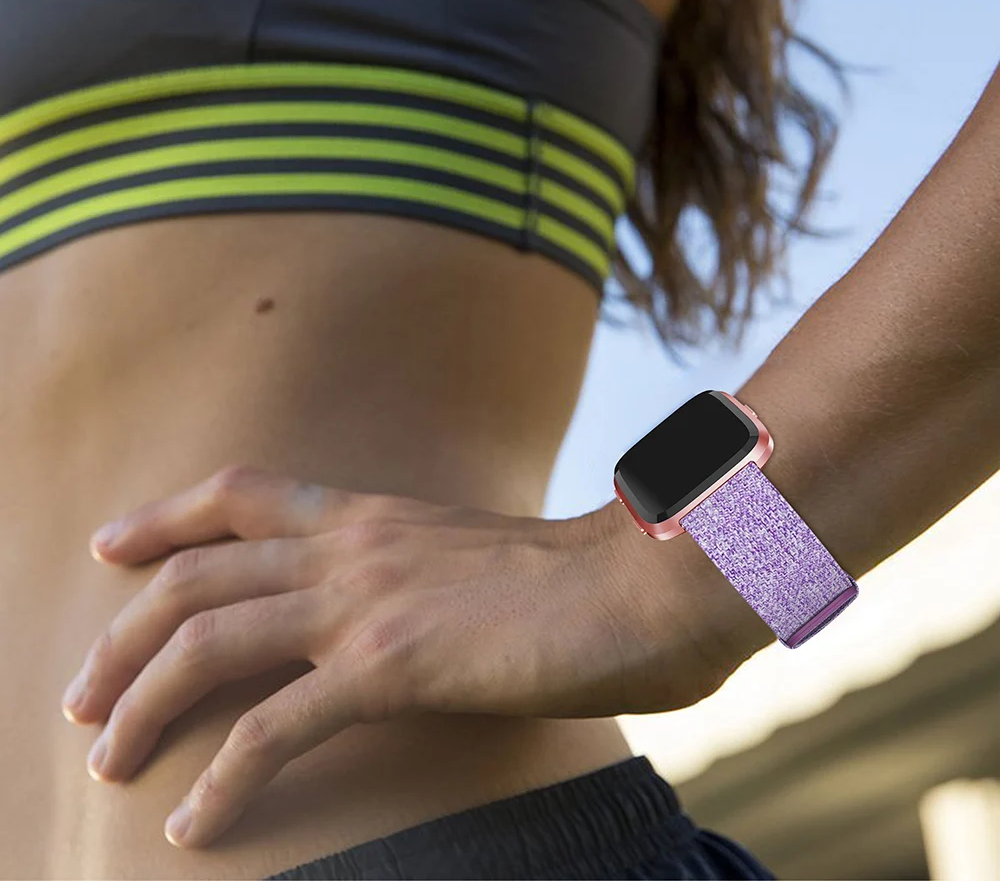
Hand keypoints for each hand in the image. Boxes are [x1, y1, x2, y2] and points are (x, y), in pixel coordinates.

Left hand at [61, 464, 734, 849]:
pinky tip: (195, 826)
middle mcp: (354, 546)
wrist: (650, 578)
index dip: (166, 515)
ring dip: (142, 703)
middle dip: (123, 632)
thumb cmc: (586, 577)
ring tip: (108, 756)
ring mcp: (367, 601)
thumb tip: (418, 606)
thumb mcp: (480, 557)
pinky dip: (221, 781)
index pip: (241, 491)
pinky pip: (272, 729)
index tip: (114, 545)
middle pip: (194, 574)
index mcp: (374, 513)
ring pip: (207, 641)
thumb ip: (429, 571)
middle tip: (85, 693)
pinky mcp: (394, 666)